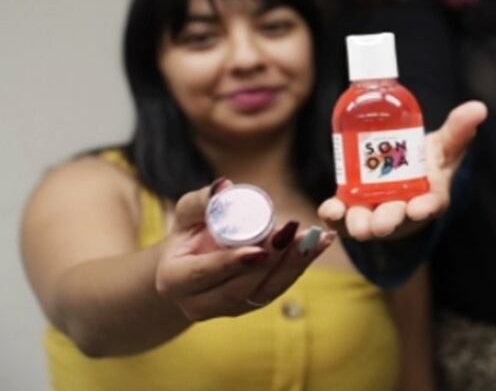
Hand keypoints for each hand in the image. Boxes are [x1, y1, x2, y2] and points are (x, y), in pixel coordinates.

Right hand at [155, 179, 333, 320]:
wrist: (189, 266)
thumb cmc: (189, 234)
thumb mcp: (187, 215)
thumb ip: (202, 201)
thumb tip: (224, 187)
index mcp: (174, 280)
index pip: (203, 274)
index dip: (231, 263)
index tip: (259, 249)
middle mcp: (198, 304)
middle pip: (239, 288)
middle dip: (271, 261)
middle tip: (294, 233)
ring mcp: (227, 310)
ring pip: (264, 292)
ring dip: (293, 263)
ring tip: (315, 238)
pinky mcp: (251, 305)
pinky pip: (278, 288)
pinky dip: (300, 264)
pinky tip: (320, 243)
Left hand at [319, 100, 487, 240]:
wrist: (398, 170)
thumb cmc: (426, 163)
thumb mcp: (444, 146)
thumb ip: (459, 129)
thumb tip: (478, 107)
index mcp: (428, 199)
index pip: (429, 206)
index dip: (424, 209)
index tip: (419, 208)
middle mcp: (401, 211)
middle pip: (395, 219)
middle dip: (387, 221)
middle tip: (381, 222)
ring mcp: (374, 213)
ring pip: (365, 223)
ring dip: (358, 223)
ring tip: (353, 220)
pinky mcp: (351, 212)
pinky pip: (340, 218)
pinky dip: (333, 215)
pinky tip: (329, 207)